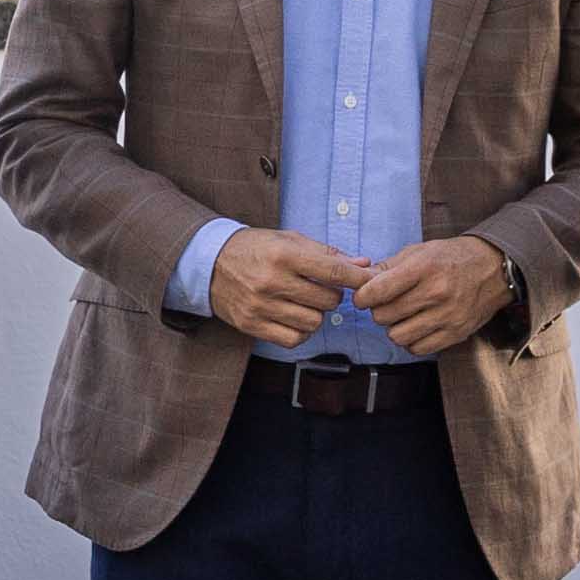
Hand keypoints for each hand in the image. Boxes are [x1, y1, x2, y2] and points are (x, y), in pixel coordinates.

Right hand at [203, 227, 364, 352]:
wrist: (209, 262)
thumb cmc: (256, 248)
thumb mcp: (289, 240)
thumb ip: (327, 253)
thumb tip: (363, 264)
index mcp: (283, 255)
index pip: (333, 271)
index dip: (358, 278)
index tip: (371, 281)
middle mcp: (271, 281)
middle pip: (328, 301)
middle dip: (333, 296)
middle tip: (322, 288)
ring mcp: (260, 306)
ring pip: (314, 323)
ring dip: (317, 314)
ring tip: (305, 302)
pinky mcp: (252, 325)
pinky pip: (293, 339)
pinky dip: (301, 331)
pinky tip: (295, 317)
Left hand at [352, 233, 518, 358]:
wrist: (494, 268)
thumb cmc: (453, 257)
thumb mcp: (420, 251)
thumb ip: (388, 267)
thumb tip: (359, 282)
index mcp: (424, 267)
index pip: (377, 291)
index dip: (362, 296)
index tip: (364, 296)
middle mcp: (436, 292)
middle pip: (383, 316)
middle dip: (378, 310)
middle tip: (387, 303)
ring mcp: (447, 316)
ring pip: (397, 336)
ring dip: (394, 327)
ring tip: (404, 315)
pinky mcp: (456, 333)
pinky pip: (418, 348)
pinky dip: (412, 340)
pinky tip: (417, 326)